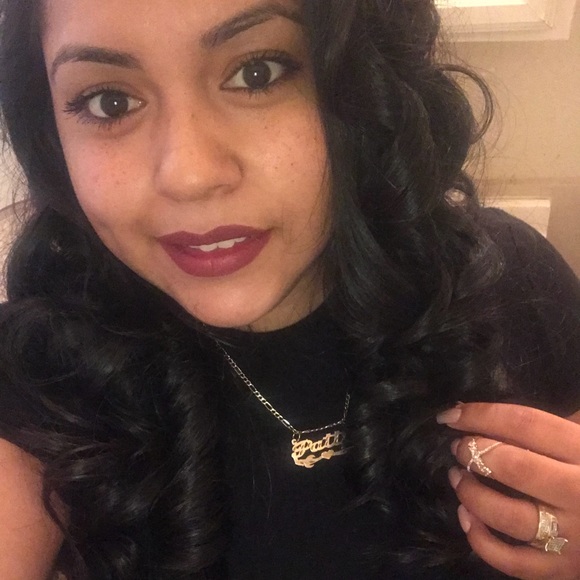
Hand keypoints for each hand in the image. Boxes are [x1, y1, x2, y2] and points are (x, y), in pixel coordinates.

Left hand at [436, 402, 579, 579]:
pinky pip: (513, 562)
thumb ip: (548, 425)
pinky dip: (480, 540)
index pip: (525, 424)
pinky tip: (465, 516)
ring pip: (509, 516)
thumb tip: (473, 412)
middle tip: (457, 447)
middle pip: (516, 467)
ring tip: (455, 477)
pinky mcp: (564, 571)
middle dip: (475, 452)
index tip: (451, 415)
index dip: (481, 415)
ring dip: (472, 493)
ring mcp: (574, 538)